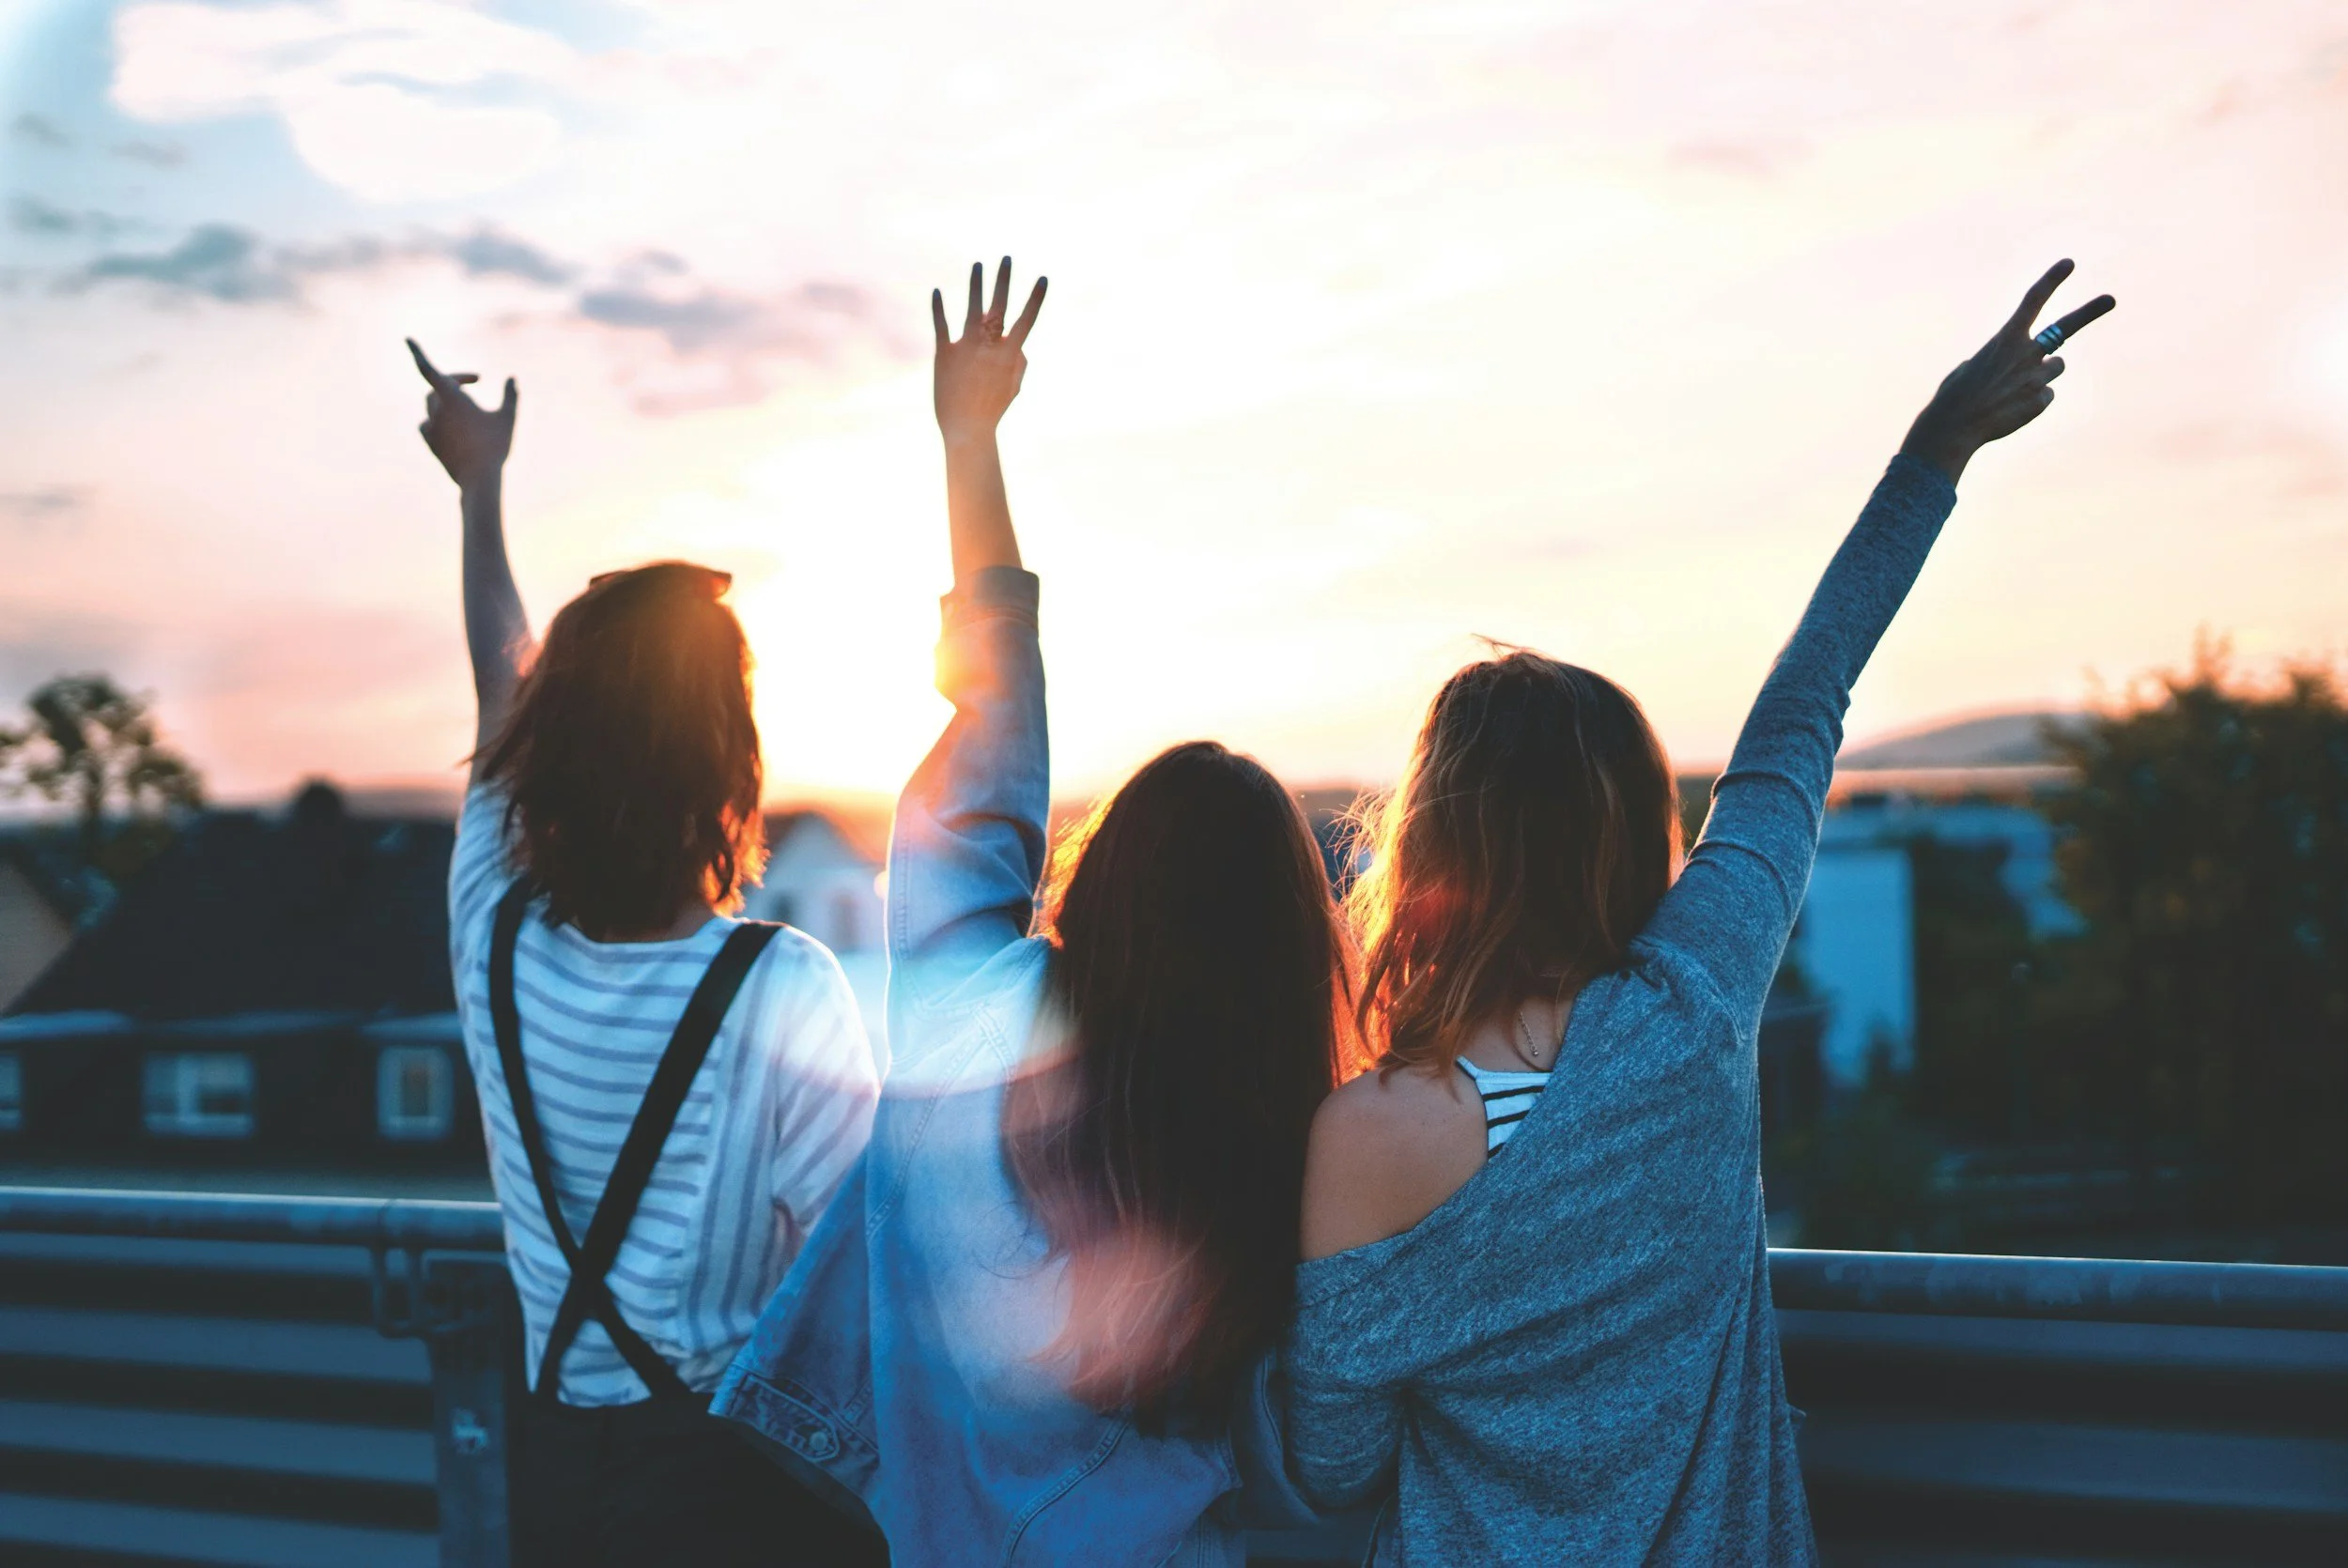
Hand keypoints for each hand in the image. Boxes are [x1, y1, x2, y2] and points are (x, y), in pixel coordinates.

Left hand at [408, 338, 516, 489]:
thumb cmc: (495, 446)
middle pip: (437, 387)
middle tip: (475, 380)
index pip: (428, 369)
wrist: (479, 479)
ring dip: (446, 400)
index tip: (407, 339)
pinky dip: (437, 420)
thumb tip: (512, 379)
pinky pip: (427, 425)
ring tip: (467, 406)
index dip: (417, 352)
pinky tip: (449, 426)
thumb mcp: (507, 418)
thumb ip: (510, 396)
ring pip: (432, 406)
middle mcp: (437, 410)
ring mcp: (431, 428)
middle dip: (454, 380)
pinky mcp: (431, 444)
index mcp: (452, 397)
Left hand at [932, 258, 1045, 444]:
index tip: (1044, 278)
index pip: (1026, 320)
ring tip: (978, 265)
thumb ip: (1019, 363)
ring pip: (972, 307)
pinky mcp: (944, 353)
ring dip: (976, 284)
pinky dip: (938, 307)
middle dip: (1004, 280)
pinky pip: (941, 325)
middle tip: (1007, 257)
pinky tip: (936, 291)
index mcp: (1009, 354)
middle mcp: (989, 345)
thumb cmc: (992, 410)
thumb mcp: (1013, 387)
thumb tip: (1019, 345)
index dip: (1036, 299)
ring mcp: (966, 346)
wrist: (966, 428)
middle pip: (999, 305)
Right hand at [1899, 260, 2113, 483]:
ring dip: (2041, 374)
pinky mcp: (2042, 400)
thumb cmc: (1955, 396)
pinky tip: (2010, 409)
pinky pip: (2046, 396)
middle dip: (2090, 312)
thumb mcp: (1971, 366)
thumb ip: (1997, 359)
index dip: (2052, 280)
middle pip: (2064, 327)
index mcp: (2005, 338)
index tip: (2069, 263)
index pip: (2033, 301)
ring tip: (2012, 391)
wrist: (1954, 427)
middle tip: (2110, 299)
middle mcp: (2027, 353)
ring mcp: (2037, 377)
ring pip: (2056, 367)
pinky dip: (2032, 401)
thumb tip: (2014, 369)